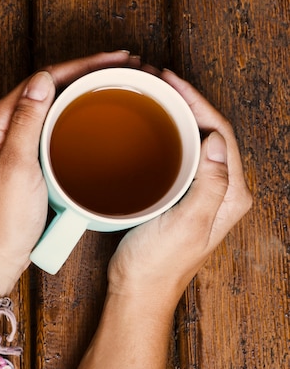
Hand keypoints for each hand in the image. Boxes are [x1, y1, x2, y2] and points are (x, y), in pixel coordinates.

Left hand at [0, 51, 140, 298]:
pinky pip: (54, 121)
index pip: (44, 77)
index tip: (114, 59)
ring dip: (84, 87)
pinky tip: (95, 112)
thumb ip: (27, 121)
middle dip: (87, 70)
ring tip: (117, 80)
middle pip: (50, 84)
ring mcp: (16, 137)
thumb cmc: (3, 219)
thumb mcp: (16, 167)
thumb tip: (43, 78)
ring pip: (54, 100)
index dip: (81, 64)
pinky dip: (77, 110)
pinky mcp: (27, 152)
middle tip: (124, 65)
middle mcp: (5, 122)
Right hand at [106, 69, 252, 307]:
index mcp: (230, 195)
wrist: (139, 289)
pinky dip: (166, 131)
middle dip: (188, 101)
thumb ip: (210, 184)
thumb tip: (218, 139)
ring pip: (195, 139)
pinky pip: (179, 152)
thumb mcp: (186, 223)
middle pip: (211, 132)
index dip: (198, 102)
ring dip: (177, 113)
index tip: (172, 82)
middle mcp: (221, 190)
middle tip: (159, 80)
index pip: (222, 134)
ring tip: (154, 93)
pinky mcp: (180, 192)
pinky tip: (147, 125)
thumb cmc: (159, 263)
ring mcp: (201, 191)